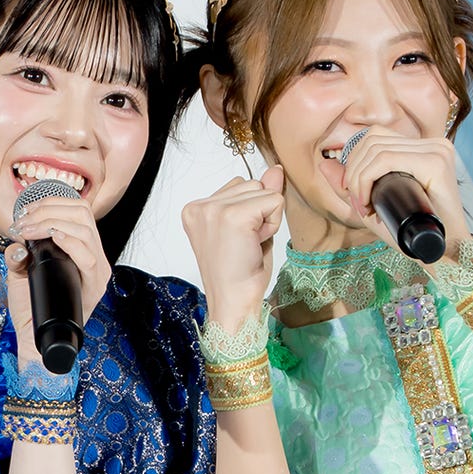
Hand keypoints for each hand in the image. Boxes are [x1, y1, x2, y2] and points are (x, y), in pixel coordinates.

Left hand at [5, 199, 112, 361]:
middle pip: (83, 214)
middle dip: (49, 210)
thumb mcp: (20, 271)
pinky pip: (89, 257)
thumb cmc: (30, 306)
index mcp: (81, 248)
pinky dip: (70, 242)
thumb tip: (18, 239)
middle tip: (23, 222)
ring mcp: (97, 272)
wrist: (33, 338)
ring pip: (86, 230)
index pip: (78, 210)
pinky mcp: (94, 287)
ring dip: (52, 223)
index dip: (52, 202)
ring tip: (28, 231)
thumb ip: (19, 252)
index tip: (25, 211)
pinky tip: (53, 238)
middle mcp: (94, 257)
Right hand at [181, 166, 284, 328]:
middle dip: (259, 212)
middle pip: (251, 183)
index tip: (238, 241)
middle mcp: (200, 206)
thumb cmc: (239, 274)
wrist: (233, 303)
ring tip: (249, 244)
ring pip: (263, 190)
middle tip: (246, 244)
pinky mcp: (232, 216)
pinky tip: (256, 244)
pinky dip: (273, 223)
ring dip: (266, 218)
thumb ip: (259, 196)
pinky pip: (273, 201)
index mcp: (196, 209)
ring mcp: (214, 210)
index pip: (239, 186)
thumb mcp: (249, 228)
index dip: (249, 212)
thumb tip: (276, 170)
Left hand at [324, 128, 472, 268]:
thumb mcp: (374, 205)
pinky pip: (387, 159)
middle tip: (358, 204)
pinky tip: (368, 202)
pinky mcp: (436, 162)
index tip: (354, 194)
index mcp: (424, 148)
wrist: (442, 256)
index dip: (354, 161)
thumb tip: (325, 163)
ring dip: (358, 178)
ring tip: (364, 206)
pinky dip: (367, 179)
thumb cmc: (411, 234)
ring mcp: (437, 151)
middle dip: (353, 172)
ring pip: (376, 149)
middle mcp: (434, 144)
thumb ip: (350, 185)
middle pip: (373, 139)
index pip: (375, 136)